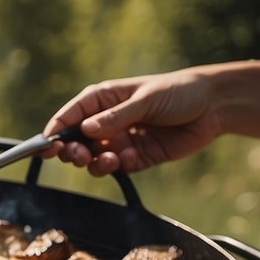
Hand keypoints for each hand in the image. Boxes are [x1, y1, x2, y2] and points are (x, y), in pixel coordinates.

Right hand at [42, 69, 224, 175]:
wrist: (213, 107)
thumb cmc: (177, 92)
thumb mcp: (145, 100)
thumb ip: (116, 117)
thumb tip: (85, 130)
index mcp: (101, 100)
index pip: (69, 116)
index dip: (55, 131)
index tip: (47, 145)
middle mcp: (106, 121)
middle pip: (75, 142)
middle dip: (72, 151)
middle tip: (79, 156)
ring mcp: (119, 141)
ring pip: (93, 159)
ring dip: (95, 163)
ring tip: (110, 160)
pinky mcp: (136, 158)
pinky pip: (117, 168)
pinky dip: (120, 166)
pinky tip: (134, 157)